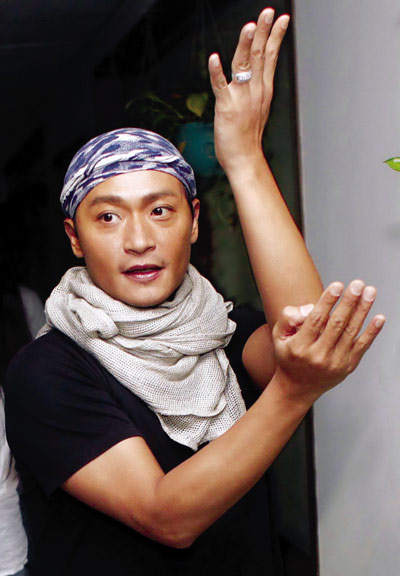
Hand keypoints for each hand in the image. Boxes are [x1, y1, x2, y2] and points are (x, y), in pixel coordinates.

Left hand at [208, 7, 289, 172]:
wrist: (245, 158)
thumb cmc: (248, 136)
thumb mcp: (258, 107)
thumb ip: (256, 88)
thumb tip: (255, 74)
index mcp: (263, 89)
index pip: (270, 57)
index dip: (275, 36)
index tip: (281, 18)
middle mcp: (255, 90)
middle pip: (260, 55)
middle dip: (264, 31)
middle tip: (267, 12)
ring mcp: (241, 98)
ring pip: (244, 66)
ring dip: (246, 45)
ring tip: (250, 27)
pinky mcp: (226, 106)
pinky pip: (220, 86)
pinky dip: (216, 71)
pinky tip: (214, 57)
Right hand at [272, 280, 384, 404]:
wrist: (297, 388)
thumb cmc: (289, 356)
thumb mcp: (278, 336)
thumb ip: (288, 317)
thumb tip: (309, 308)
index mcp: (300, 346)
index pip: (315, 320)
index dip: (327, 301)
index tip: (337, 285)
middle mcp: (318, 355)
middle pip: (337, 324)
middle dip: (349, 302)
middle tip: (357, 284)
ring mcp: (335, 362)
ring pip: (351, 332)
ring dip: (362, 310)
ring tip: (369, 292)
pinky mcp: (348, 366)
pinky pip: (362, 346)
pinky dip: (372, 332)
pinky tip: (379, 318)